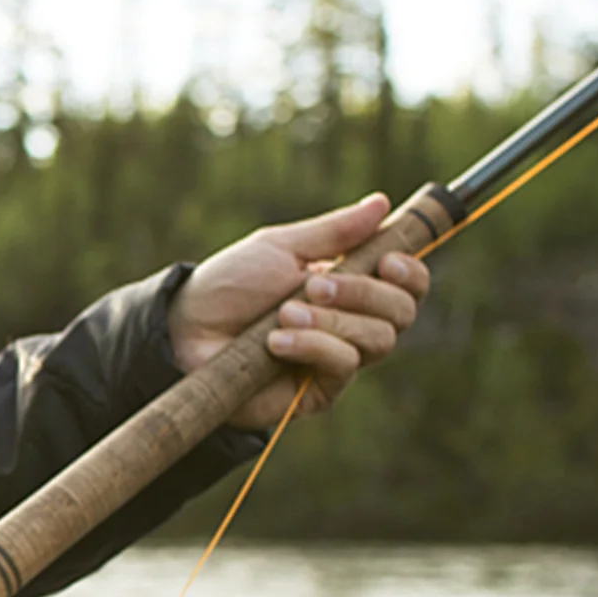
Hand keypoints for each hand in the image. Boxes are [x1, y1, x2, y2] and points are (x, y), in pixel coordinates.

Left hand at [168, 193, 430, 431]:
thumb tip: (382, 204)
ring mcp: (337, 360)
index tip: (387, 261)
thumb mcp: (280, 247)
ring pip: (378, 340)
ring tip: (284, 313)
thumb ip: (334, 232)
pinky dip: (313, 346)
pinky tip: (275, 342)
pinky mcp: (319, 392)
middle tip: (314, 284)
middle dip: (364, 293)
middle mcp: (352, 324)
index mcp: (350, 286)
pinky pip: (343, 366)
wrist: (187, 330)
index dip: (410, 273)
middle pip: (401, 313)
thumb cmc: (230, 285)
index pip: (408, 286)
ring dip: (332, 320)